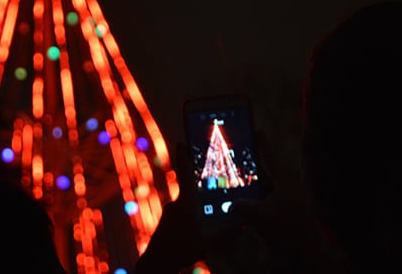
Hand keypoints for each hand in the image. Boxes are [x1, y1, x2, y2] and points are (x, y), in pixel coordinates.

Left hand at [136, 142, 246, 273]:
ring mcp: (171, 212)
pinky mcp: (168, 222)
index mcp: (186, 202)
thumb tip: (245, 225)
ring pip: (187, 203)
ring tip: (205, 214)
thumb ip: (227, 234)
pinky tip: (197, 227)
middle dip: (200, 184)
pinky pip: (182, 213)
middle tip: (210, 179)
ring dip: (196, 205)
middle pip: (190, 187)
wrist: (156, 263)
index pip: (185, 174)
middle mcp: (177, 203)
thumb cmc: (180, 250)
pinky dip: (191, 215)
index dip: (184, 156)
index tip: (181, 141)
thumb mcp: (208, 243)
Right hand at [229, 131, 347, 272]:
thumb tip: (232, 205)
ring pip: (268, 190)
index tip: (257, 131)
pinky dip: (260, 205)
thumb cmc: (286, 232)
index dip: (261, 143)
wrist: (307, 257)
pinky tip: (248, 212)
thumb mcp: (257, 217)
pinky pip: (272, 204)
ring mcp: (292, 201)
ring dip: (254, 192)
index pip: (270, 156)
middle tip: (239, 165)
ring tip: (238, 192)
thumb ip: (240, 207)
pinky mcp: (291, 215)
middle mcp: (291, 187)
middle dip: (252, 171)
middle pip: (267, 173)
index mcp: (285, 179)